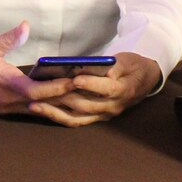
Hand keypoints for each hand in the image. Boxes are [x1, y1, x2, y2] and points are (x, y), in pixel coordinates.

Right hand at [0, 21, 78, 116]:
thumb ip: (8, 39)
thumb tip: (25, 26)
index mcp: (8, 84)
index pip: (39, 90)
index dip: (59, 87)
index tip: (76, 80)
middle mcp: (11, 100)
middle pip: (46, 103)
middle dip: (66, 97)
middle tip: (87, 89)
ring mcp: (9, 108)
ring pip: (41, 110)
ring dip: (59, 104)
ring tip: (80, 96)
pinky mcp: (7, 111)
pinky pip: (33, 112)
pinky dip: (48, 107)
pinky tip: (60, 103)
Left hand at [30, 52, 162, 126]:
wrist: (146, 81)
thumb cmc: (134, 67)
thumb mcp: (128, 61)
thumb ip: (114, 65)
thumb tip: (96, 67)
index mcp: (123, 90)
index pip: (106, 89)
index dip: (91, 84)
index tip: (75, 79)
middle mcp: (112, 107)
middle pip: (85, 105)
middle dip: (63, 98)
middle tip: (43, 92)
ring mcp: (103, 115)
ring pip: (76, 117)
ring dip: (55, 112)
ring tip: (35, 105)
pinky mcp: (96, 118)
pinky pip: (75, 121)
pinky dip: (58, 117)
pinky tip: (42, 111)